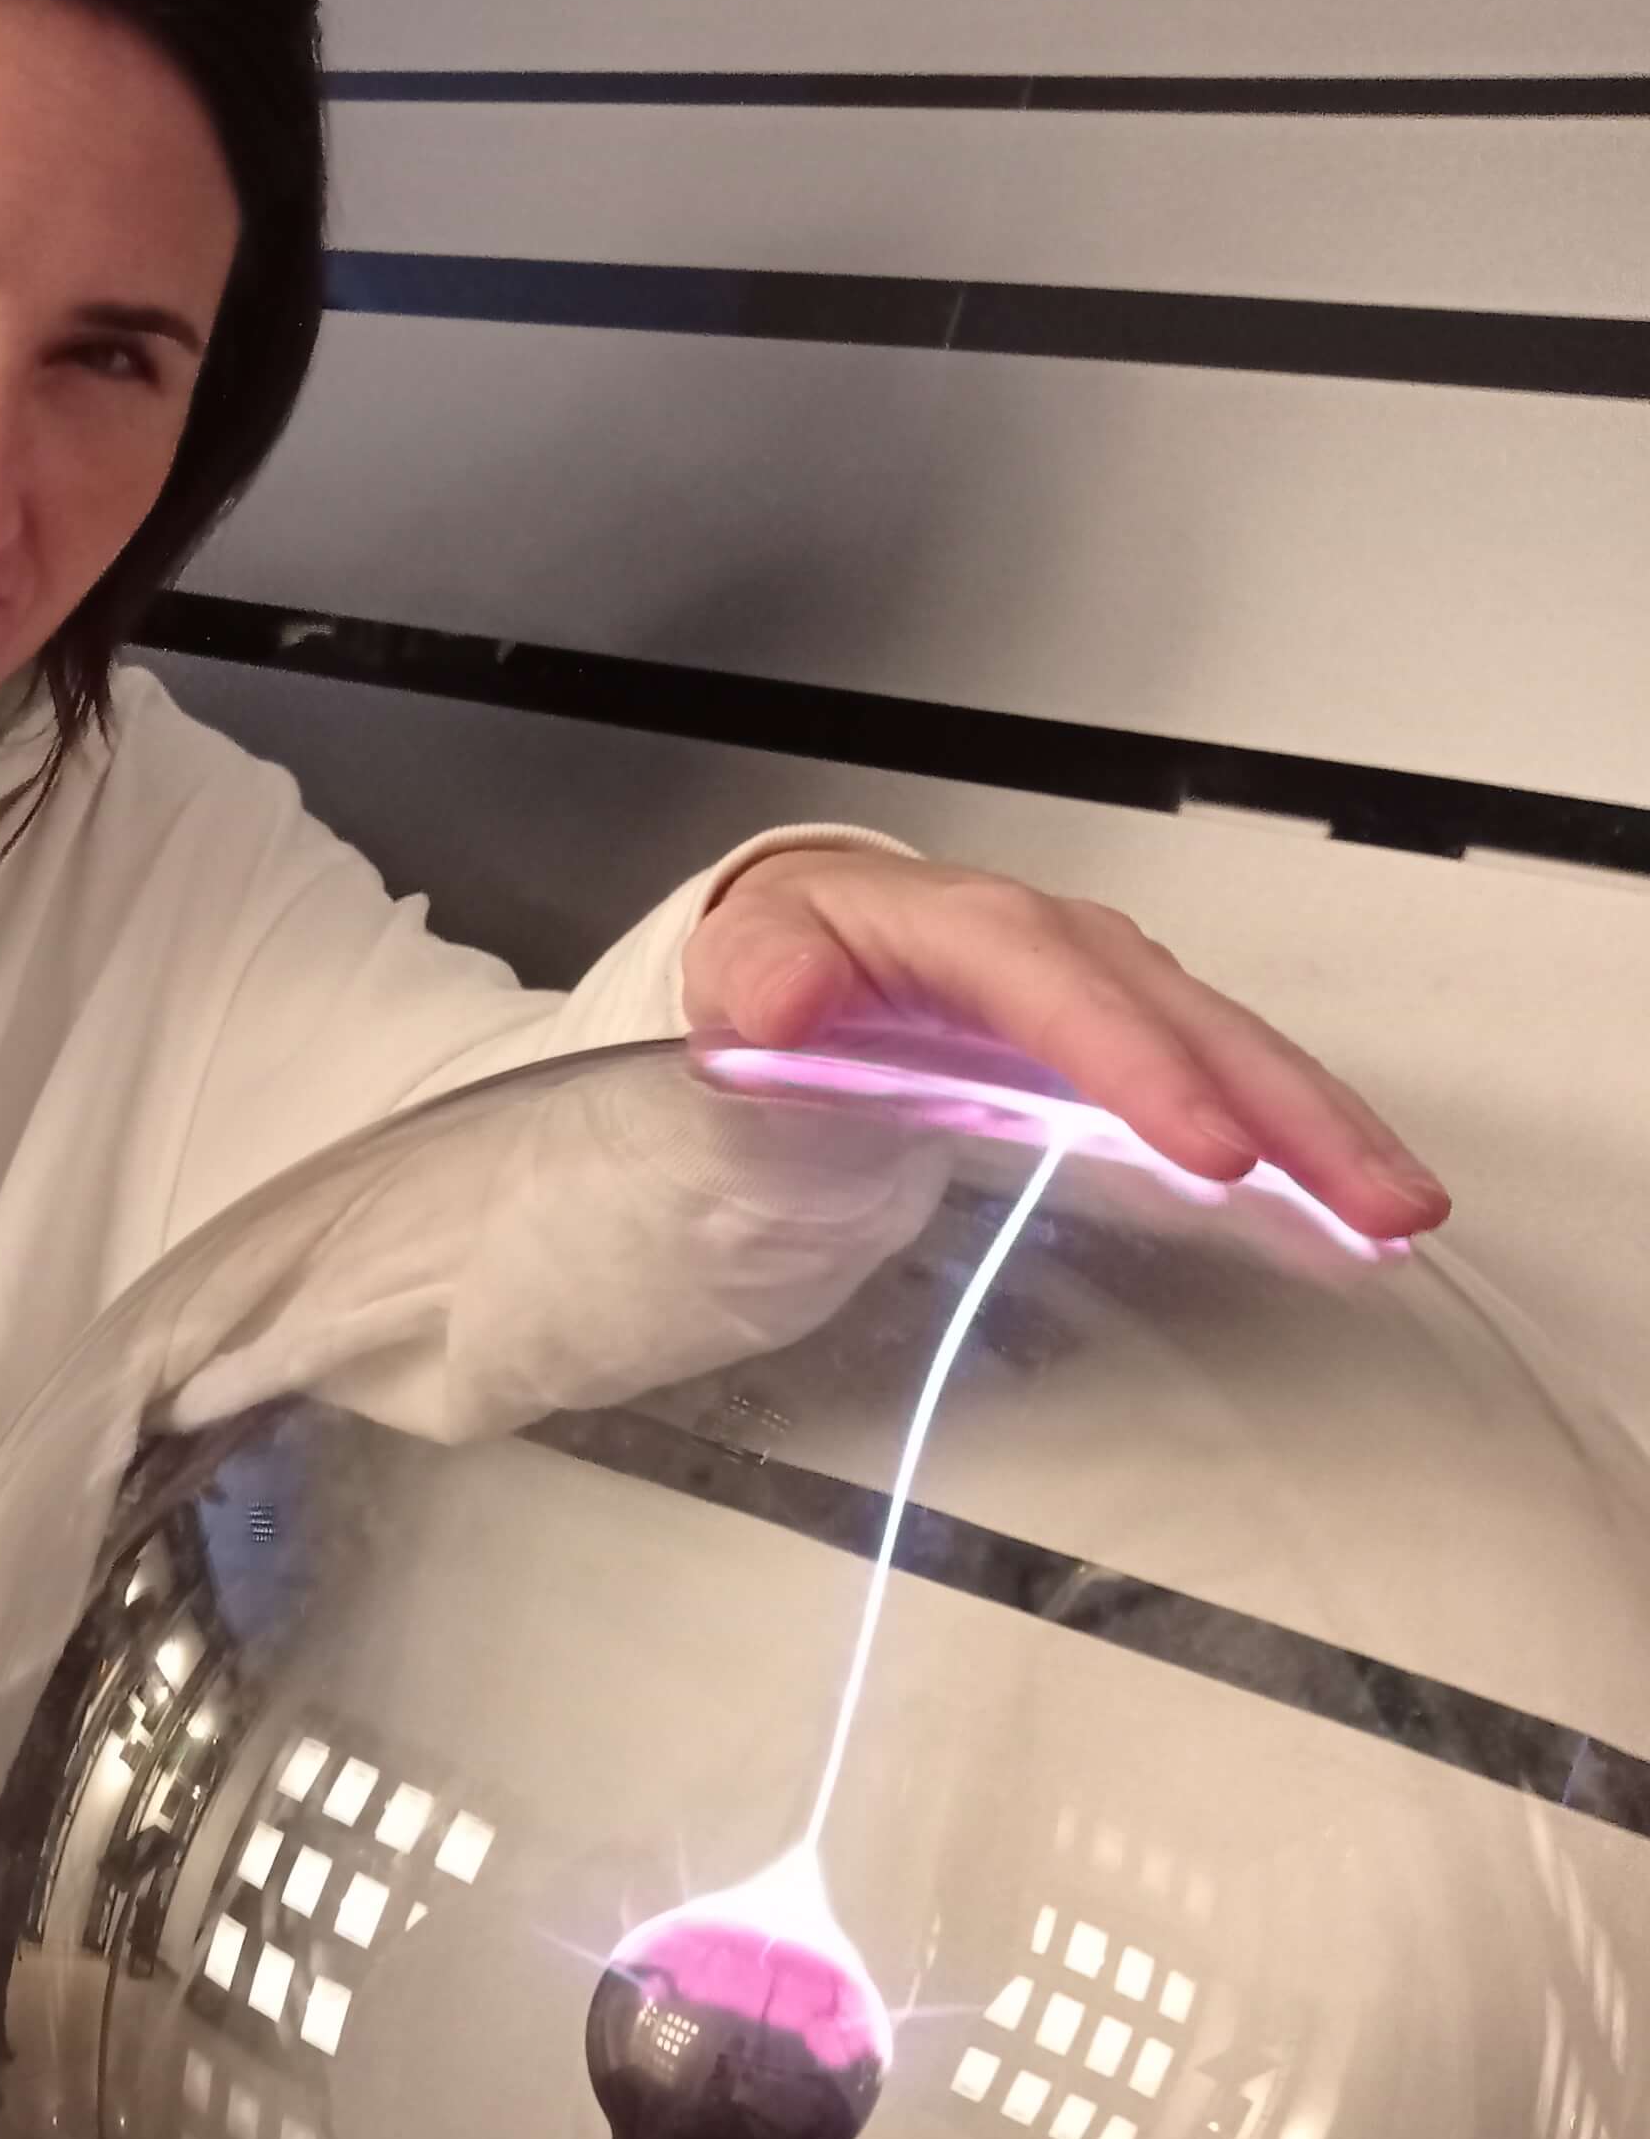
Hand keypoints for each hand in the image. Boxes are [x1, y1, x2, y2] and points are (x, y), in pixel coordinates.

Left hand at [687, 844, 1448, 1240]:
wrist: (793, 958)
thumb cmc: (773, 970)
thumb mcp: (737, 970)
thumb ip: (758, 980)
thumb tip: (785, 1000)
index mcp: (964, 928)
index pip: (1061, 990)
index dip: (1144, 1066)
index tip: (1214, 1150)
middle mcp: (1061, 948)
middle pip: (1188, 1021)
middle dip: (1287, 1110)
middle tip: (1373, 1198)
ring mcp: (1109, 994)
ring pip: (1235, 1053)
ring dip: (1326, 1131)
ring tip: (1402, 1210)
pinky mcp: (1133, 1044)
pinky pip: (1228, 1087)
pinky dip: (1299, 1143)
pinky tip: (1360, 1206)